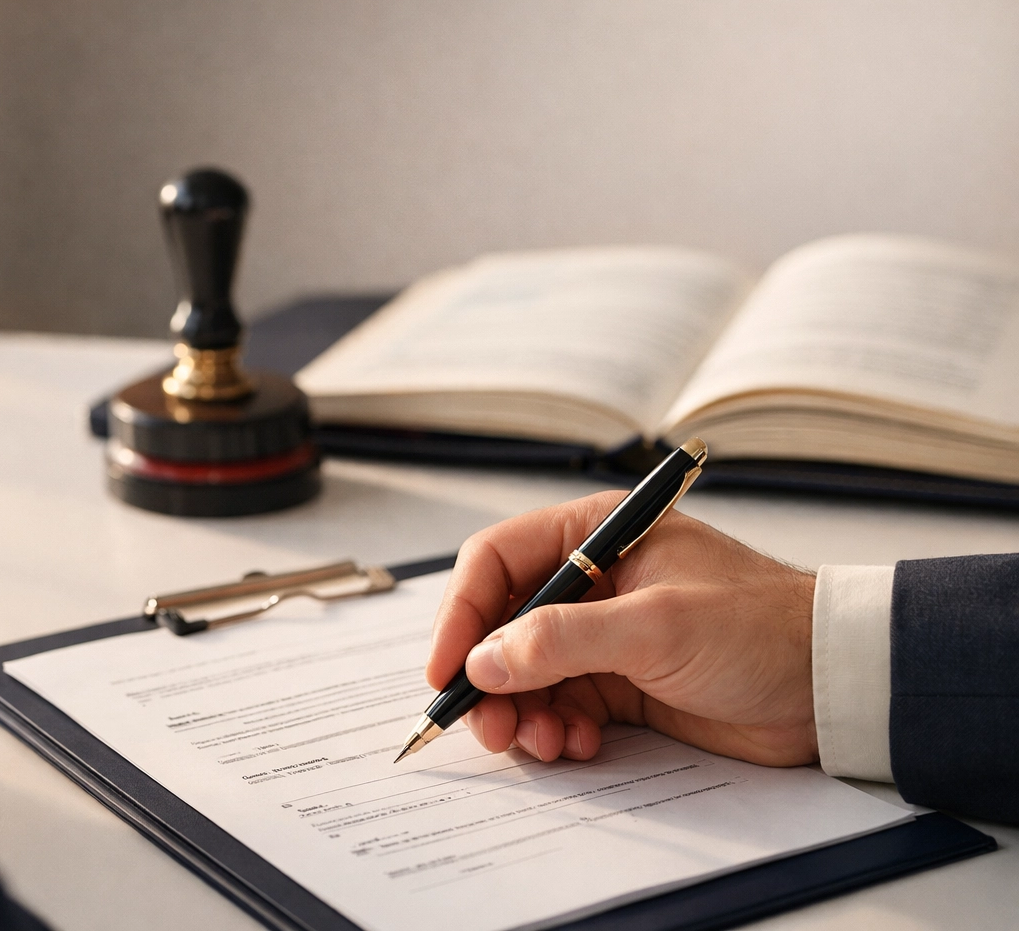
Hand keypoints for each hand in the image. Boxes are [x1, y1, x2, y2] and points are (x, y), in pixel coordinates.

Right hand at [426, 492, 817, 766]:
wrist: (834, 688)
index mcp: (597, 535)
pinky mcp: (619, 685)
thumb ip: (565, 639)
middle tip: (487, 724)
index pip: (497, 561)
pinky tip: (577, 745)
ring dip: (520, 712)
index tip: (447, 667)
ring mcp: (602, 636)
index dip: (461, 613)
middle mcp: (591, 581)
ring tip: (542, 742)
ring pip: (525, 673)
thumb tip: (487, 658)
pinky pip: (558, 707)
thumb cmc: (765, 628)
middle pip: (501, 624)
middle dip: (488, 677)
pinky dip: (555, 730)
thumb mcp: (658, 626)